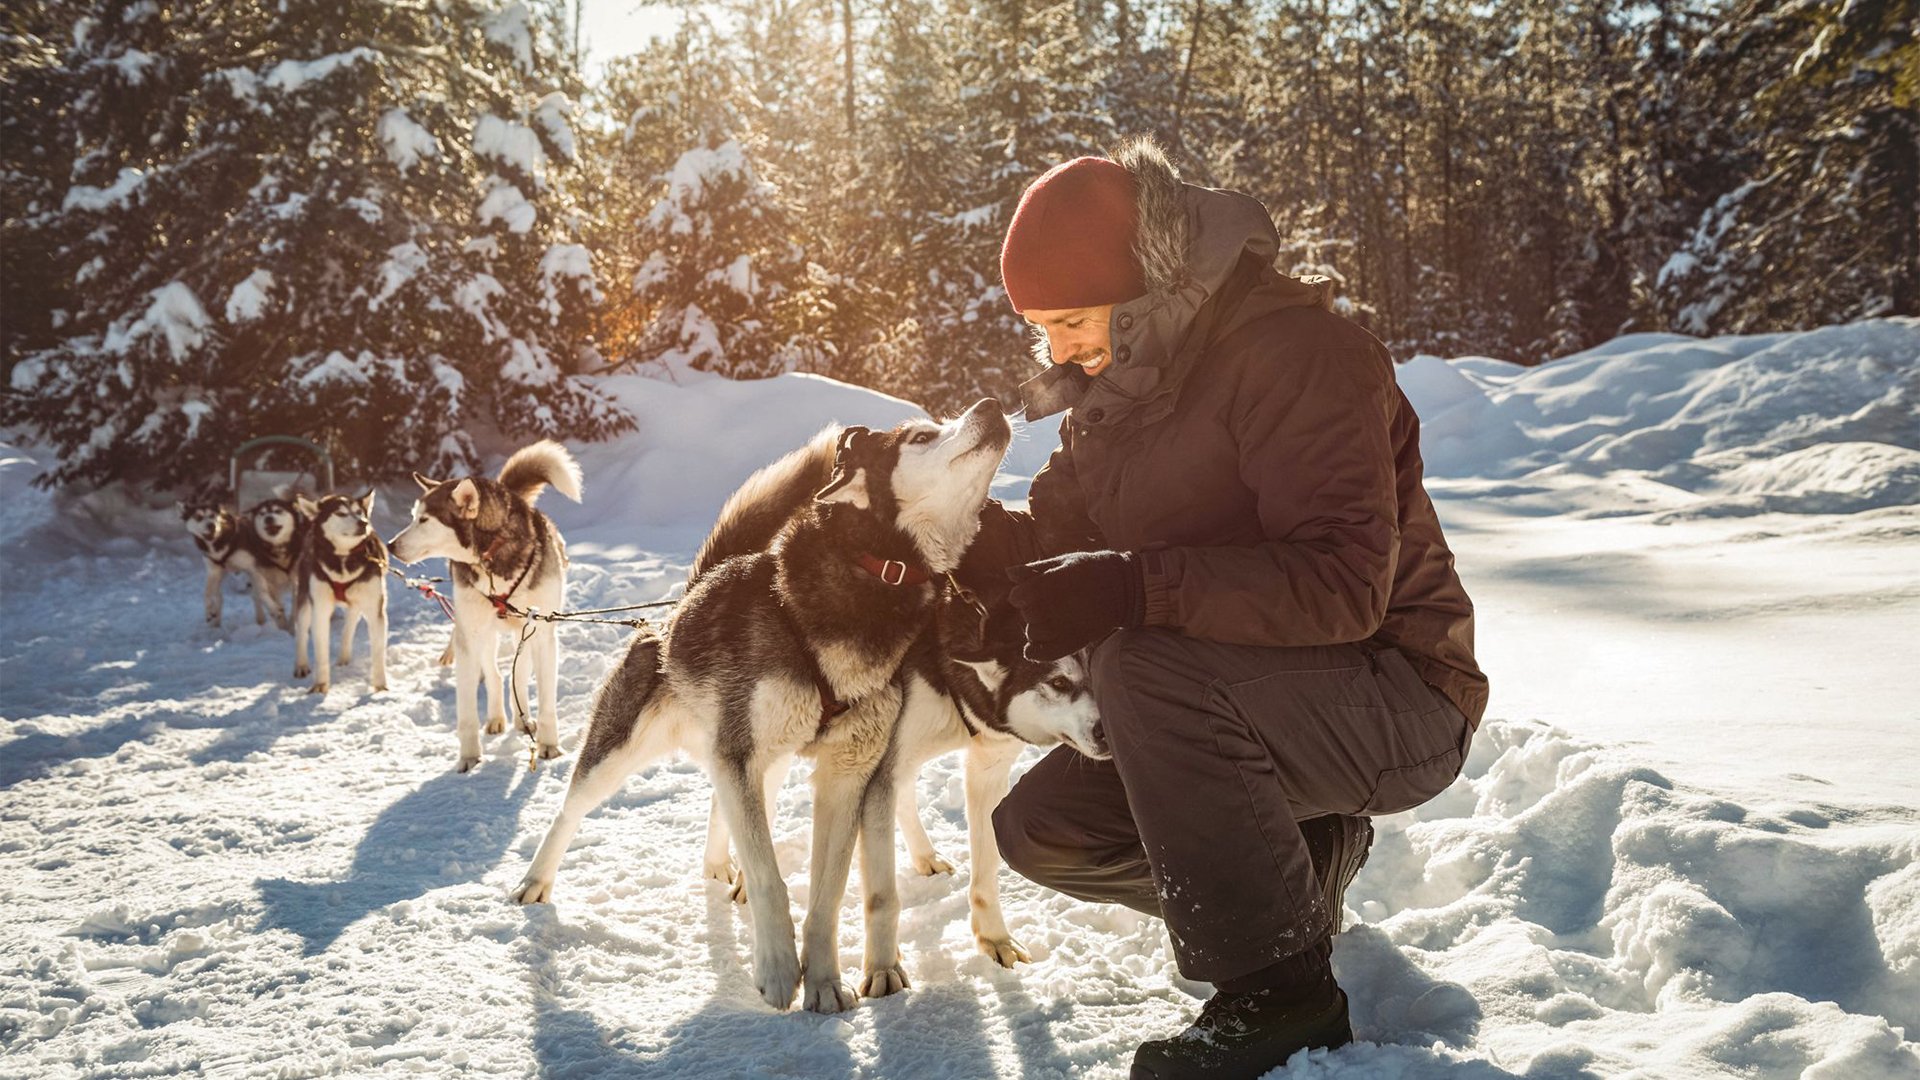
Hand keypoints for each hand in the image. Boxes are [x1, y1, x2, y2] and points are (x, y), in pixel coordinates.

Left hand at [1005, 550, 1142, 661]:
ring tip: (1053, 618)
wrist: (1123, 588)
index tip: (1033, 590)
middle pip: (1026, 614)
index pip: (1017, 596)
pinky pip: (1043, 653)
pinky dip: (1034, 651)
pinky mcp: (1072, 642)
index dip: (1022, 594)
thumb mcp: (1063, 562)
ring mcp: (1063, 627)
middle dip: (1032, 608)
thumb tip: (1009, 573)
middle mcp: (1054, 607)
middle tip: (1051, 602)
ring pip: (1032, 632)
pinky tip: (1033, 647)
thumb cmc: (1091, 570)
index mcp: (1050, 585)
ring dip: (1036, 627)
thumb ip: (1035, 569)